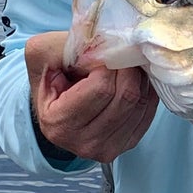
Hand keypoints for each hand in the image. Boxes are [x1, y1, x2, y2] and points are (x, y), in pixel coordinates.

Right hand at [24, 29, 158, 163]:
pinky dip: (146, 90)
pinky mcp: (128, 143)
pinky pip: (149, 111)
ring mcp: (108, 148)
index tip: (104, 50)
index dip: (108, 62)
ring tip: (127, 64)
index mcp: (59, 123)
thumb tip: (105, 44)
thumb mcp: (43, 53)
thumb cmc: (50, 79)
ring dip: (139, 77)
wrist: (55, 104)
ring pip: (140, 103)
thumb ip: (67, 45)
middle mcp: (84, 142)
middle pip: (126, 95)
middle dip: (128, 67)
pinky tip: (135, 79)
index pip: (101, 87)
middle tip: (122, 52)